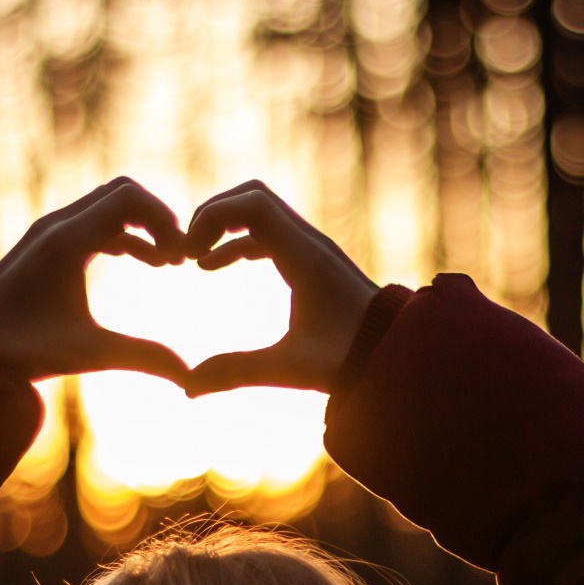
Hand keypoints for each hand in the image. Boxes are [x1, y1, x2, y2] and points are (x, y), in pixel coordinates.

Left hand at [0, 178, 187, 384]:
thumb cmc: (19, 349)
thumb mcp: (88, 352)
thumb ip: (143, 358)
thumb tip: (190, 378)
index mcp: (67, 239)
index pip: (129, 197)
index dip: (165, 219)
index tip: (182, 257)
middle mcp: (56, 226)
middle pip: (121, 194)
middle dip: (157, 219)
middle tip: (179, 258)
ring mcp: (47, 234)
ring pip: (106, 208)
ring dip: (141, 228)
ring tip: (166, 264)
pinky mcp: (42, 248)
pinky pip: (92, 224)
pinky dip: (122, 236)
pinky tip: (140, 264)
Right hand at [183, 180, 378, 395]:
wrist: (399, 355)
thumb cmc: (350, 360)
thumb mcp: (290, 368)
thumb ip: (236, 372)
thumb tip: (187, 387)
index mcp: (305, 257)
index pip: (252, 204)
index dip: (212, 217)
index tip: (188, 253)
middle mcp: (310, 242)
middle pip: (253, 197)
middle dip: (213, 216)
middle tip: (185, 250)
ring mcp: (313, 249)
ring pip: (260, 213)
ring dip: (224, 228)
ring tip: (193, 259)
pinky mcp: (313, 262)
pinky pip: (268, 233)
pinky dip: (237, 242)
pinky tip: (214, 267)